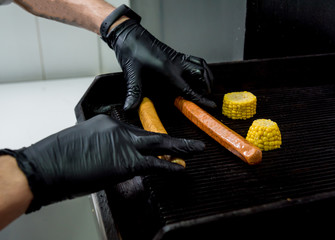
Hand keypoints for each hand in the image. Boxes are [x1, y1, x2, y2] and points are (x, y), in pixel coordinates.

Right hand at [5, 114, 203, 211]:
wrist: (45, 166)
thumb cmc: (57, 157)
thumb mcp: (82, 142)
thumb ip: (101, 144)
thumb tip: (111, 154)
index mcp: (107, 123)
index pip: (134, 132)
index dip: (149, 142)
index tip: (160, 145)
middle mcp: (118, 129)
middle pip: (152, 134)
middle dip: (176, 140)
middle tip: (193, 143)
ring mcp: (124, 143)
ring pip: (158, 145)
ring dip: (179, 149)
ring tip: (194, 151)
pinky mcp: (125, 161)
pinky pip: (154, 163)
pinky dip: (169, 165)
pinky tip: (181, 167)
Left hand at [104, 19, 215, 110]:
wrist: (129, 33)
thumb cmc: (130, 51)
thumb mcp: (131, 74)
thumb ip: (134, 92)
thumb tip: (130, 108)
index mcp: (168, 70)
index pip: (189, 89)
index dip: (201, 99)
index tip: (211, 105)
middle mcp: (176, 63)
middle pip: (201, 75)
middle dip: (207, 87)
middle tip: (207, 97)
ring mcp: (177, 57)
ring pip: (201, 65)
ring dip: (207, 76)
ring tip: (207, 86)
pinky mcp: (175, 53)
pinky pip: (194, 60)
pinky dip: (200, 66)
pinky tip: (196, 72)